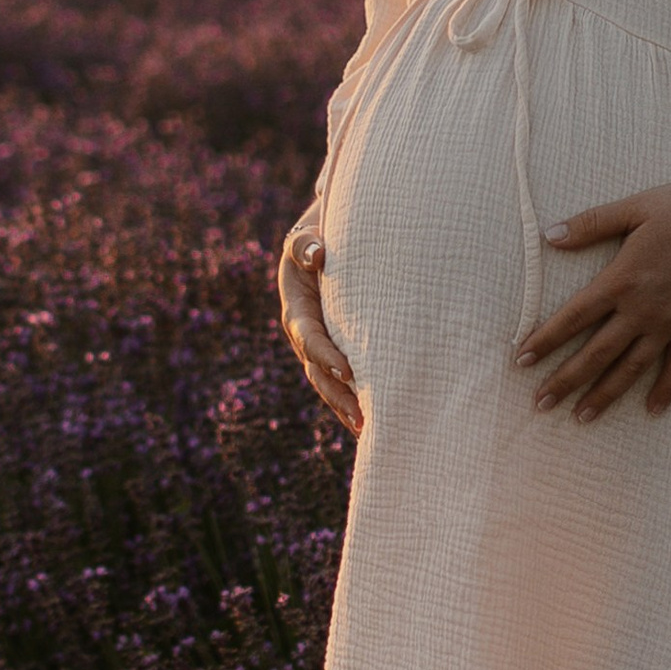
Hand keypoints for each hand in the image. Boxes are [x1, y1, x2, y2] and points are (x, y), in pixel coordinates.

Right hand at [279, 221, 360, 432]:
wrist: (324, 249)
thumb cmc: (319, 242)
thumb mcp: (305, 239)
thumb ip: (305, 245)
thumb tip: (317, 254)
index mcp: (297, 312)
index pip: (309, 338)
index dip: (325, 355)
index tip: (346, 370)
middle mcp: (306, 337)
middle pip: (319, 373)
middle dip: (338, 396)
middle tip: (362, 415)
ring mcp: (321, 350)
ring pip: (330, 385)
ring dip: (347, 408)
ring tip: (368, 431)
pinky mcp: (336, 355)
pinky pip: (342, 384)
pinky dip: (355, 403)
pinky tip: (373, 424)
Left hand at [516, 177, 670, 422]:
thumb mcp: (635, 207)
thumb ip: (591, 224)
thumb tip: (549, 236)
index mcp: (622, 279)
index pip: (573, 317)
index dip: (545, 340)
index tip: (520, 361)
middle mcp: (642, 310)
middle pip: (595, 353)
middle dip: (565, 380)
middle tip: (540, 404)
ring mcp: (670, 325)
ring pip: (630, 369)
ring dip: (604, 395)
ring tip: (581, 417)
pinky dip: (666, 390)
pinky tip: (651, 410)